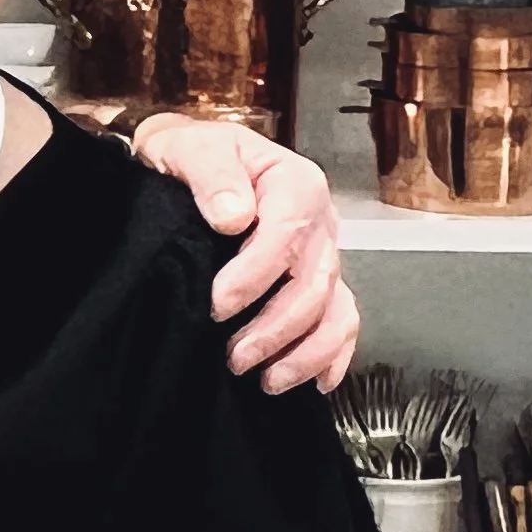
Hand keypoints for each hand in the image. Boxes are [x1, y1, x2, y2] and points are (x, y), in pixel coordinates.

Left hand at [131, 117, 357, 393]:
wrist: (189, 164)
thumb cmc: (190, 156)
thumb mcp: (191, 149)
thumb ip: (212, 175)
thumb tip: (234, 217)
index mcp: (295, 184)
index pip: (287, 234)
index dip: (256, 275)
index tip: (218, 305)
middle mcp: (320, 221)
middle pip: (314, 283)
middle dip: (277, 327)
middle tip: (235, 357)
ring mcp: (323, 256)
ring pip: (334, 310)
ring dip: (304, 351)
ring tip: (266, 380)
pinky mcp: (319, 283)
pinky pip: (343, 322)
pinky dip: (332, 354)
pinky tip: (313, 382)